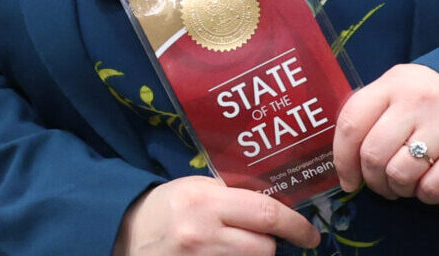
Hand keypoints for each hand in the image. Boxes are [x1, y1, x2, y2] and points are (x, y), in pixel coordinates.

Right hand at [112, 175, 316, 255]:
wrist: (126, 234)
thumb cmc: (167, 207)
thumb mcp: (197, 188)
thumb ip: (234, 194)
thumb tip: (279, 200)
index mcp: (206, 203)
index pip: (266, 214)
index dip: (296, 226)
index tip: (311, 235)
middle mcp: (204, 236)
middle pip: (265, 248)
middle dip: (269, 243)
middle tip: (260, 236)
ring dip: (253, 255)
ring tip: (236, 245)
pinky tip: (228, 255)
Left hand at [330, 63, 438, 204]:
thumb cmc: (432, 101)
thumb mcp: (400, 90)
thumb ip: (371, 114)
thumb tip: (344, 162)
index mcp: (395, 83)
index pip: (351, 123)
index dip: (342, 159)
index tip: (347, 180)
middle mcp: (419, 101)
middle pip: (373, 155)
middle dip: (372, 180)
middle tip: (382, 183)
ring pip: (399, 175)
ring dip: (398, 189)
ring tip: (407, 181)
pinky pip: (431, 189)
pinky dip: (425, 194)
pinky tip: (430, 181)